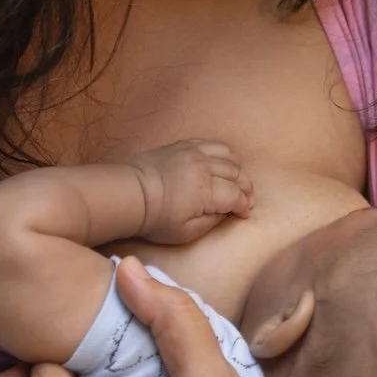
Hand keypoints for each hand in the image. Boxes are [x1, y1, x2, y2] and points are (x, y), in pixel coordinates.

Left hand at [130, 139, 252, 243]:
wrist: (130, 194)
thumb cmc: (156, 218)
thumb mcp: (186, 232)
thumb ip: (212, 221)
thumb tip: (226, 211)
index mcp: (207, 191)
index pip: (237, 195)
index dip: (244, 205)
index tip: (244, 213)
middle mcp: (205, 167)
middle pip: (237, 174)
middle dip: (246, 188)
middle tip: (245, 199)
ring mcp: (194, 152)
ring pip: (229, 155)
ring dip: (237, 169)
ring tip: (236, 180)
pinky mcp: (184, 145)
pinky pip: (212, 144)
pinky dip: (222, 153)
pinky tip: (220, 163)